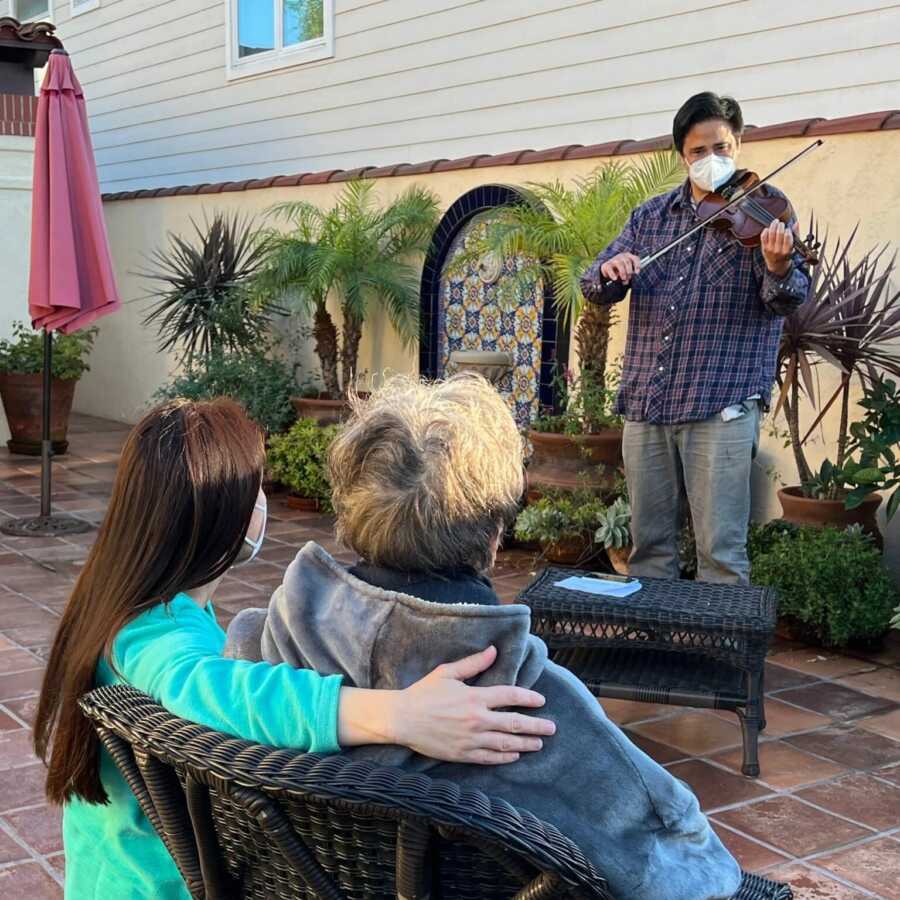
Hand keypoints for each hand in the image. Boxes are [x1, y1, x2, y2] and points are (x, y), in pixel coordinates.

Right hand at [389, 646, 555, 763]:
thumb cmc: (424, 692)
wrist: (402, 718)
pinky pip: (488, 758)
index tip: (541, 701)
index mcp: (474, 697)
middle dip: (536, 726)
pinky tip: (514, 755)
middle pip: (514, 724)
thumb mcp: (447, 672)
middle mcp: (476, 719)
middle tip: (552, 728)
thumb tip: (494, 651)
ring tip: (539, 744)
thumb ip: (473, 663)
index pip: (510, 697)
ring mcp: (470, 739)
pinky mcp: (462, 754)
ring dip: (525, 743)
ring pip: (505, 743)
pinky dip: (504, 757)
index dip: (528, 699)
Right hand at [600, 252, 640, 283]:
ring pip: (620, 264)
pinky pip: (610, 269)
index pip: (635, 258)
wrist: (608, 272)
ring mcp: (613, 260)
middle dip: (629, 271)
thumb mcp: (627, 273)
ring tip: (623, 279)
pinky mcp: (606, 265)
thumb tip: (627, 280)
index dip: (637, 265)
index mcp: (629, 257)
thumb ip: (629, 275)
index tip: (637, 273)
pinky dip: (613, 274)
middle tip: (629, 278)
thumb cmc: (620, 272)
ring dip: (623, 272)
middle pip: (627, 262)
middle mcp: (621, 256)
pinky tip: (615, 278)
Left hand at [760, 219, 795, 276]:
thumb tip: (796, 223)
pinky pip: (763, 236)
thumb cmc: (787, 253)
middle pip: (779, 233)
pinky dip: (766, 230)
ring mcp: (770, 249)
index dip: (788, 230)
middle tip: (781, 223)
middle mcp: (778, 250)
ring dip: (773, 225)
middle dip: (781, 225)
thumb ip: (795, 234)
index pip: (787, 236)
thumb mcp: (793, 246)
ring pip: (771, 233)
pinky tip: (768, 228)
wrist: (776, 265)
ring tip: (775, 222)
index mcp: (787, 250)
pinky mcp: (764, 248)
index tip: (788, 229)